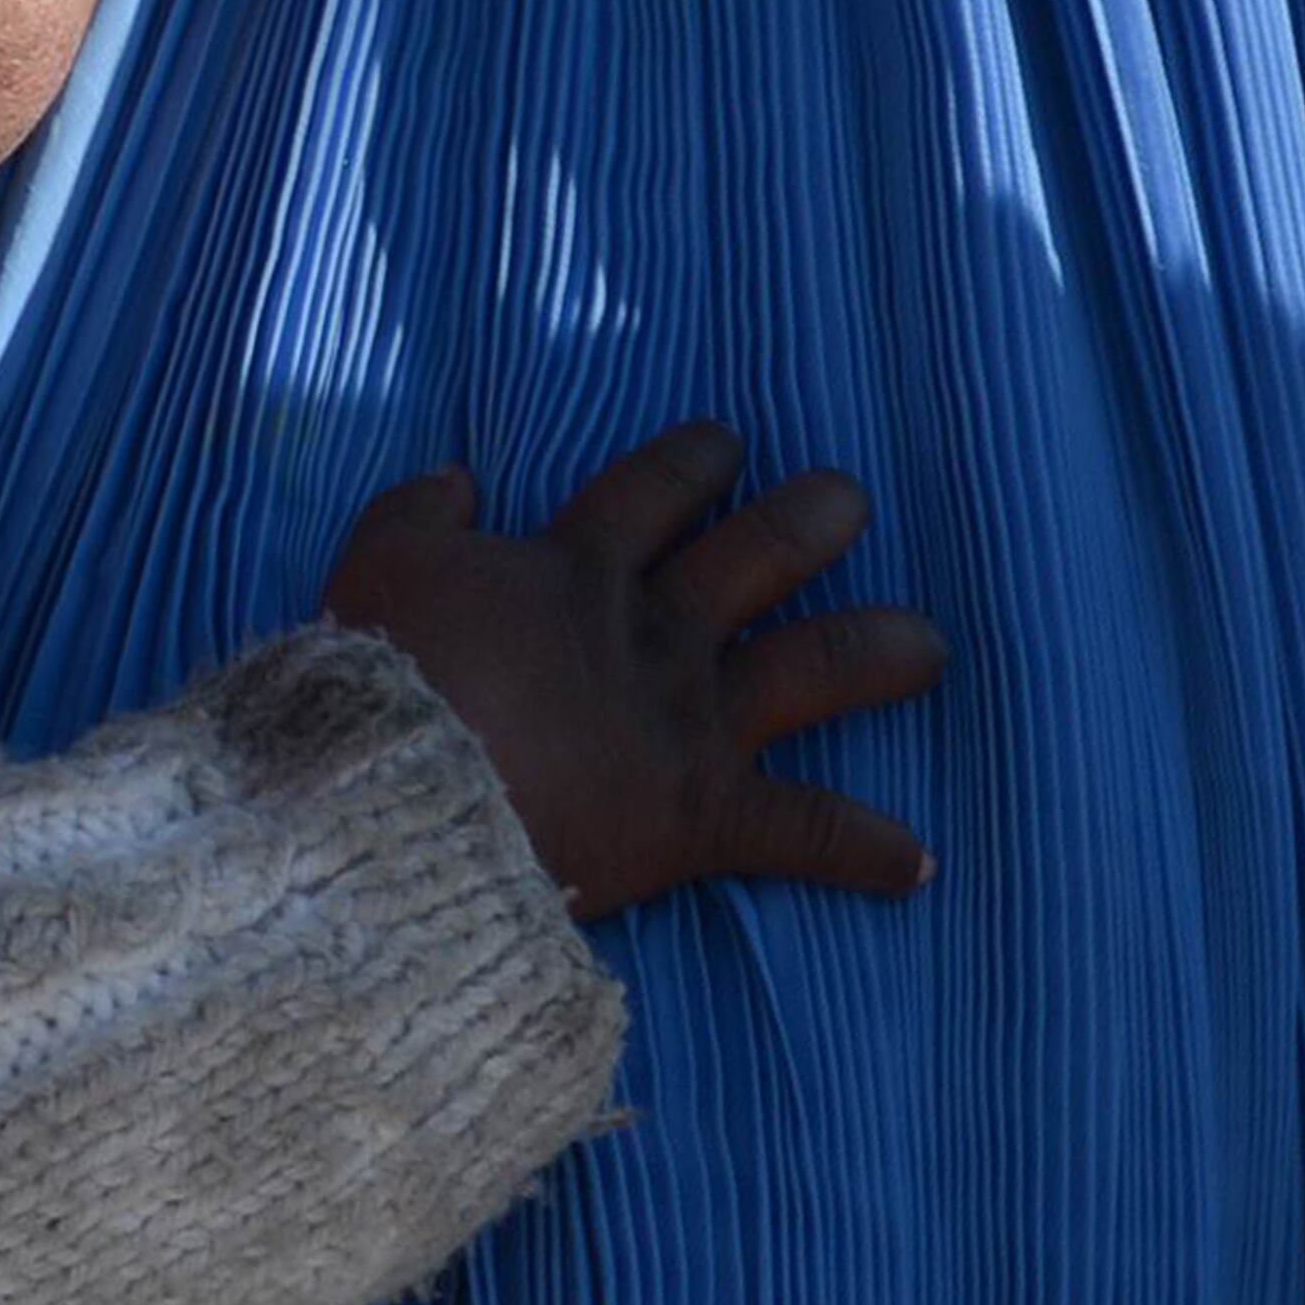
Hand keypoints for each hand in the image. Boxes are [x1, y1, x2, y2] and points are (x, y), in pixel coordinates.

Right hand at [323, 420, 942, 919]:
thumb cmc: (382, 679)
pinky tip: (917, 862)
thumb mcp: (378, 564)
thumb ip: (419, 512)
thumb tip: (458, 478)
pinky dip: (863, 848)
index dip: (698, 460)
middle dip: (812, 521)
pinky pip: (804, 830)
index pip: (657, 490)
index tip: (726, 443)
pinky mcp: (704, 814)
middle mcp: (655, 631)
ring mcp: (690, 720)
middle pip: (759, 554)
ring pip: (815, 667)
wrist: (402, 793)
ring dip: (879, 652)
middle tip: (847, 502)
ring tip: (926, 647)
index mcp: (579, 568)